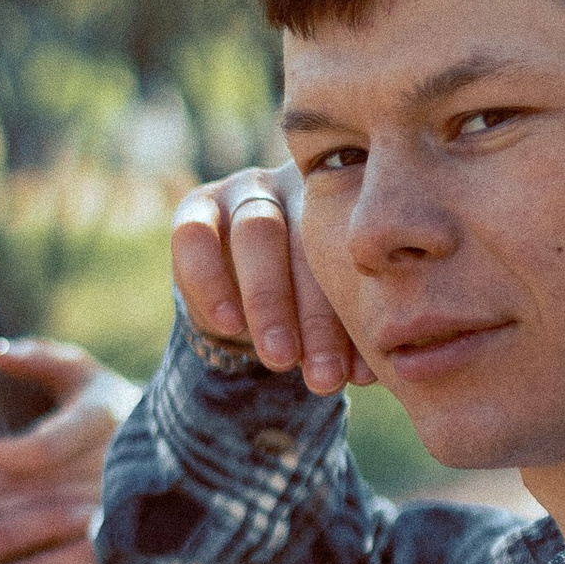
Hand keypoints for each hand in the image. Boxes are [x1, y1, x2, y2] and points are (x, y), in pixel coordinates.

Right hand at [171, 165, 364, 397]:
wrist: (245, 299)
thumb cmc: (307, 305)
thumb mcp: (333, 317)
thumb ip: (350, 334)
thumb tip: (370, 373)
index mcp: (346, 207)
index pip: (354, 254)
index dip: (355, 317)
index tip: (357, 373)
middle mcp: (297, 188)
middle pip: (307, 240)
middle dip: (316, 316)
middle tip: (323, 375)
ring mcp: (246, 191)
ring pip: (256, 233)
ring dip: (269, 303)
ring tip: (280, 360)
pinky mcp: (196, 206)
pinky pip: (195, 236)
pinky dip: (211, 283)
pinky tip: (228, 325)